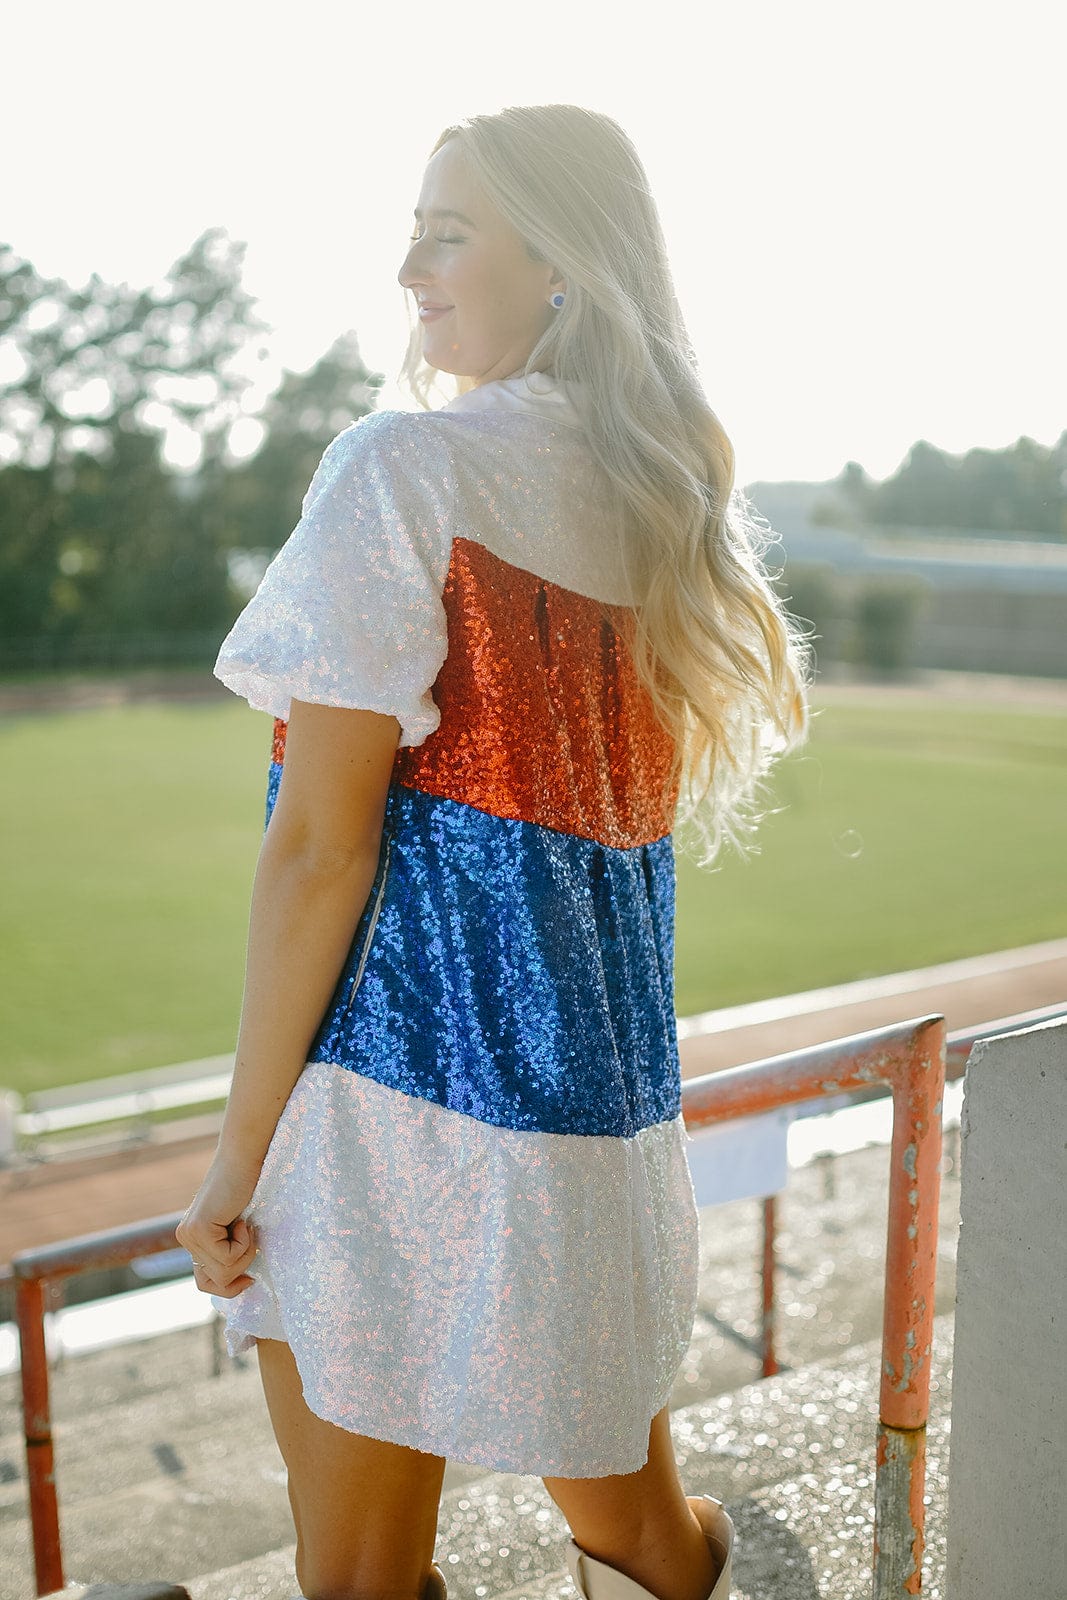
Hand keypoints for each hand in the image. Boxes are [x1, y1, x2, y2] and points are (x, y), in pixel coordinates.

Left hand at [176, 1155, 261, 1297]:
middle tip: (250, 1240)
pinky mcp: (199, 1230)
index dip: (228, 1287)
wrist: (244, 1159)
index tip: (249, 1279)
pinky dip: (244, 1242)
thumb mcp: (236, 1227)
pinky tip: (242, 1220)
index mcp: (193, 1240)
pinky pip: (227, 1257)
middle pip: (216, 1282)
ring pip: (223, 1273)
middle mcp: (185, 1239)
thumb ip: (228, 1249)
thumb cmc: (248, 1188)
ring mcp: (189, 1236)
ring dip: (245, 1252)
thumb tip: (237, 1285)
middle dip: (241, 1267)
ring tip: (246, 1226)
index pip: (204, 1283)